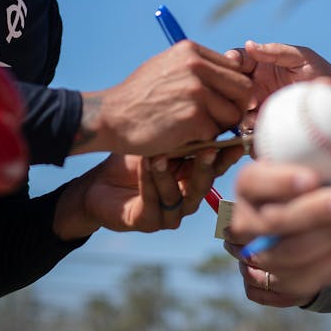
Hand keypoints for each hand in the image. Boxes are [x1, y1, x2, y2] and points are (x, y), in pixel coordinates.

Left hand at [55, 146, 241, 238]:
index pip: (216, 168)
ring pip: (177, 196)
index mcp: (192, 179)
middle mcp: (185, 199)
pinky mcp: (146, 222)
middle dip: (205, 167)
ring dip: (169, 174)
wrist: (97, 184)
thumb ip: (184, 134)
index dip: (226, 155)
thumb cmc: (130, 160)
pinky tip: (144, 164)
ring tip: (160, 155)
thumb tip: (211, 108)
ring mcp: (168, 214)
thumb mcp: (160, 143)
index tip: (234, 140)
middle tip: (207, 149)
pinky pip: (152, 202)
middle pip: (202, 185)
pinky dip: (149, 182)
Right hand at [74, 41, 251, 155]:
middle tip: (217, 121)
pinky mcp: (193, 118)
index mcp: (191, 50)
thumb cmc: (139, 95)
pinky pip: (215, 133)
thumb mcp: (167, 66)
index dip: (232, 89)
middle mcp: (196, 66)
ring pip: (232, 114)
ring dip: (219, 127)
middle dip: (234, 108)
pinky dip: (203, 140)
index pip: (235, 68)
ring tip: (194, 129)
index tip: (221, 103)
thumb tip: (236, 65)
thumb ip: (198, 66)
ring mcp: (196, 92)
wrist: (111, 117)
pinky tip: (182, 137)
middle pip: (243, 89)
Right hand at [225, 42, 330, 129]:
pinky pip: (247, 126)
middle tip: (245, 92)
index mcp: (260, 63)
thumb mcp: (300, 57)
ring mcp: (257, 104)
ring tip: (253, 109)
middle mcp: (254, 83)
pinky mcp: (263, 123)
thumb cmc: (320, 73)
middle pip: (231, 84)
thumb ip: (276, 51)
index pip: (237, 59)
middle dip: (231, 87)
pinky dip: (247, 126)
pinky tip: (257, 125)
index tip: (233, 65)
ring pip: (235, 106)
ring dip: (238, 108)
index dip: (230, 61)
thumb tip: (249, 44)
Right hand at [226, 160, 330, 301]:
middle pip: (271, 222)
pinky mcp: (273, 282)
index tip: (313, 179)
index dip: (278, 181)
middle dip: (312, 213)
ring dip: (325, 240)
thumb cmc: (323, 177)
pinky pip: (297, 281)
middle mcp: (244, 222)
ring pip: (285, 255)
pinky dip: (328, 263)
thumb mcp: (326, 155)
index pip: (251, 182)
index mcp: (249, 186)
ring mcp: (255, 255)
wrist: (321, 218)